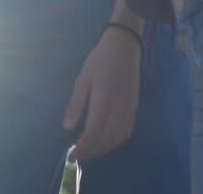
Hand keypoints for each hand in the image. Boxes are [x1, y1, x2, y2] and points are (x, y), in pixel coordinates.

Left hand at [63, 26, 142, 161]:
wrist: (125, 46)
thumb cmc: (100, 59)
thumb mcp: (83, 79)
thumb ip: (76, 104)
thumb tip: (68, 128)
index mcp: (103, 101)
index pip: (92, 134)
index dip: (82, 148)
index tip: (71, 155)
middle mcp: (119, 109)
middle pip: (106, 140)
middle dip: (91, 152)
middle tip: (78, 155)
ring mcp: (129, 110)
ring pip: (118, 139)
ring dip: (103, 149)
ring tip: (90, 150)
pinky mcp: (135, 108)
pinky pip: (127, 132)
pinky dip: (116, 142)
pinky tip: (106, 141)